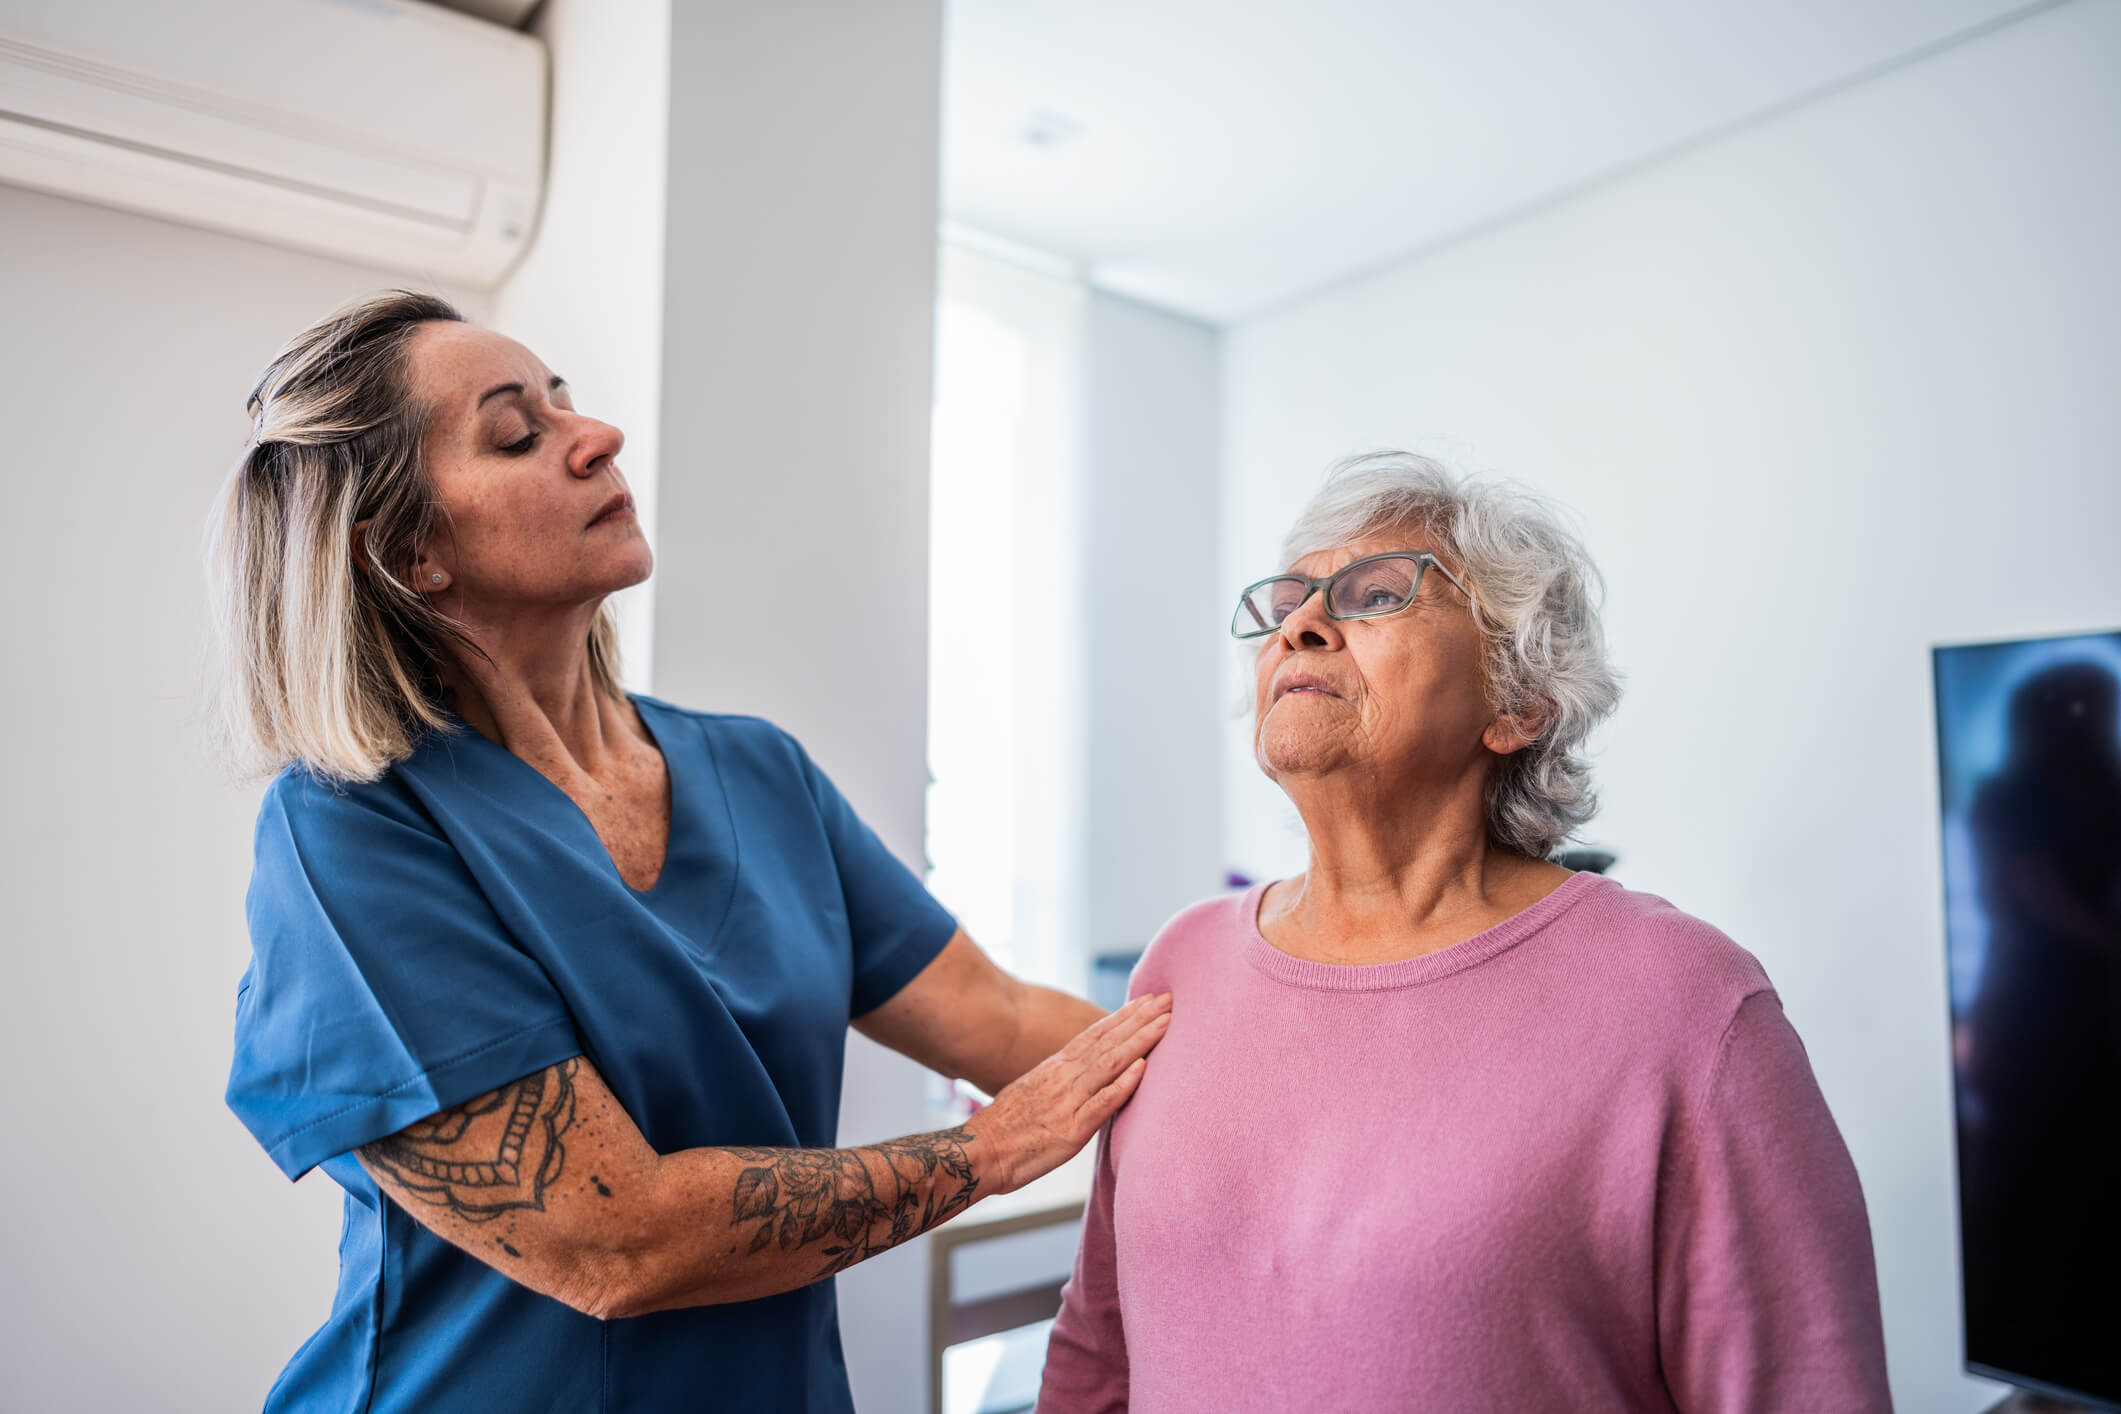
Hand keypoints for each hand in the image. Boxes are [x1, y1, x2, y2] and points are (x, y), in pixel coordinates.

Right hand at [966, 992, 1172, 1194]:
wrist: (978, 1153)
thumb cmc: (1002, 1129)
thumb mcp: (1030, 1091)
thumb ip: (1057, 1080)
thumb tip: (1078, 1073)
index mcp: (1054, 1068)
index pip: (1095, 1035)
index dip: (1123, 1017)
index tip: (1146, 1000)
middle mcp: (1063, 1077)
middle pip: (1108, 1042)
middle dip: (1140, 1019)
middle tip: (1169, 999)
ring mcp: (1068, 1102)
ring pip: (1110, 1064)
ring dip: (1140, 1041)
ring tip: (1165, 1023)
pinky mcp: (1072, 1130)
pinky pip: (1101, 1104)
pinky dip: (1123, 1085)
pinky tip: (1143, 1069)